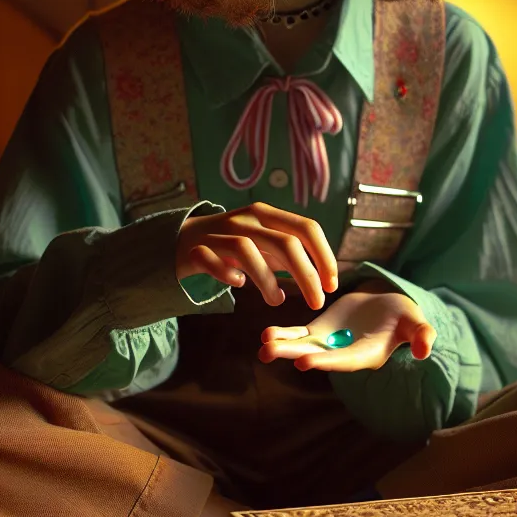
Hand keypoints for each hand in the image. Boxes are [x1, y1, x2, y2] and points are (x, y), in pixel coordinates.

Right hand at [176, 202, 337, 309]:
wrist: (184, 239)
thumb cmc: (234, 245)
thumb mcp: (265, 243)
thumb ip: (290, 254)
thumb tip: (323, 275)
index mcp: (268, 215)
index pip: (306, 227)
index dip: (324, 256)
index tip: (332, 284)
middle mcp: (246, 219)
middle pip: (284, 242)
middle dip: (306, 275)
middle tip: (317, 302)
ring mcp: (219, 233)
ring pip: (247, 249)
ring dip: (267, 280)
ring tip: (277, 300)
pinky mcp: (195, 249)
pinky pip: (210, 259)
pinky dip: (225, 273)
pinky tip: (238, 284)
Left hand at [258, 285, 436, 371]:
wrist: (389, 310)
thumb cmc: (405, 318)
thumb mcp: (416, 323)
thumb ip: (422, 335)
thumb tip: (424, 351)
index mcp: (366, 354)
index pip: (344, 360)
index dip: (326, 362)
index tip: (305, 362)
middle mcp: (343, 354)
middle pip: (317, 356)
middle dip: (294, 355)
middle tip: (269, 353)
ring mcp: (329, 343)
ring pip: (303, 347)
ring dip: (283, 346)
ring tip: (263, 346)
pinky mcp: (320, 330)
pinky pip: (299, 334)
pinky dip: (284, 334)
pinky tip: (266, 334)